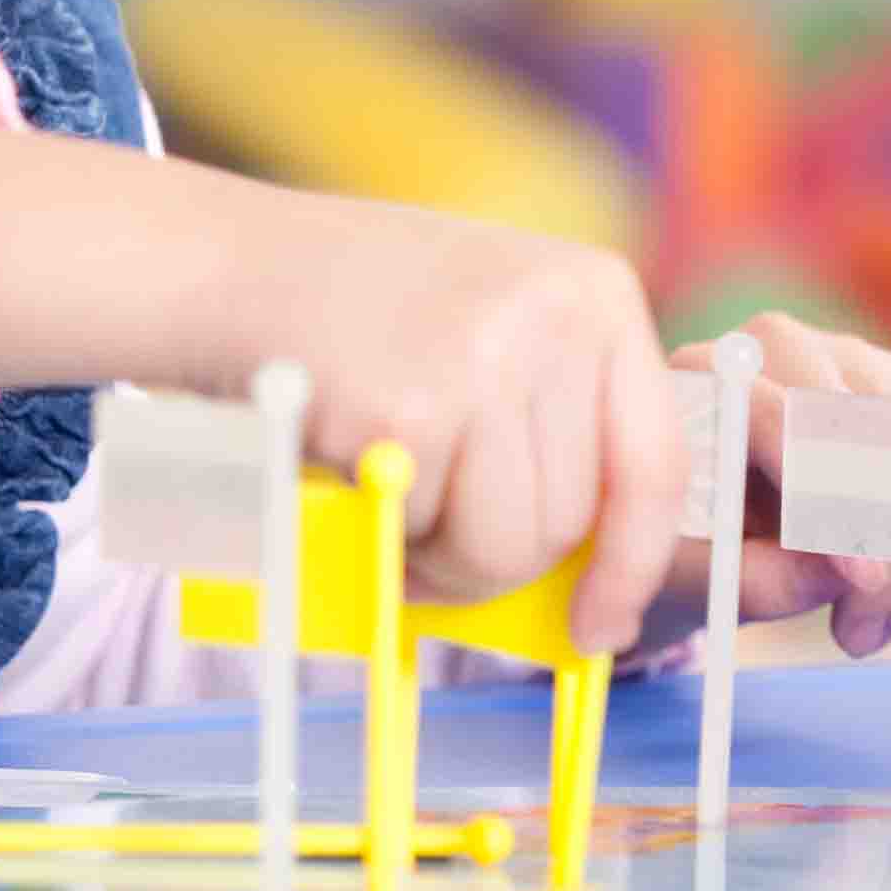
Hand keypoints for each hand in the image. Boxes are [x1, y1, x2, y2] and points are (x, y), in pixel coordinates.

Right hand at [199, 190, 691, 645]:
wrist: (233, 264)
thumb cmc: (370, 318)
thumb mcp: (499, 328)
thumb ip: (560, 423)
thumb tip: (607, 587)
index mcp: (600, 293)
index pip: (658, 462)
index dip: (635, 564)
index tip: (602, 626)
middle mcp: (558, 318)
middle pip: (574, 524)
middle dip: (498, 557)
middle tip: (426, 521)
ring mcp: (485, 359)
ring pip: (506, 550)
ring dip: (440, 560)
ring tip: (391, 495)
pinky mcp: (408, 410)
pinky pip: (425, 539)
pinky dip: (384, 540)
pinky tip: (350, 474)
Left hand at [669, 313, 890, 662]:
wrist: (701, 523)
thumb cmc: (682, 546)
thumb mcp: (693, 579)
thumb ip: (756, 579)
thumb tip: (858, 577)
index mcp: (706, 374)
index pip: (781, 417)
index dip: (828, 497)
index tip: (862, 581)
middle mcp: (781, 346)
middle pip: (864, 430)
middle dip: (881, 543)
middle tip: (858, 636)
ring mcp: (850, 357)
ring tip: (862, 631)